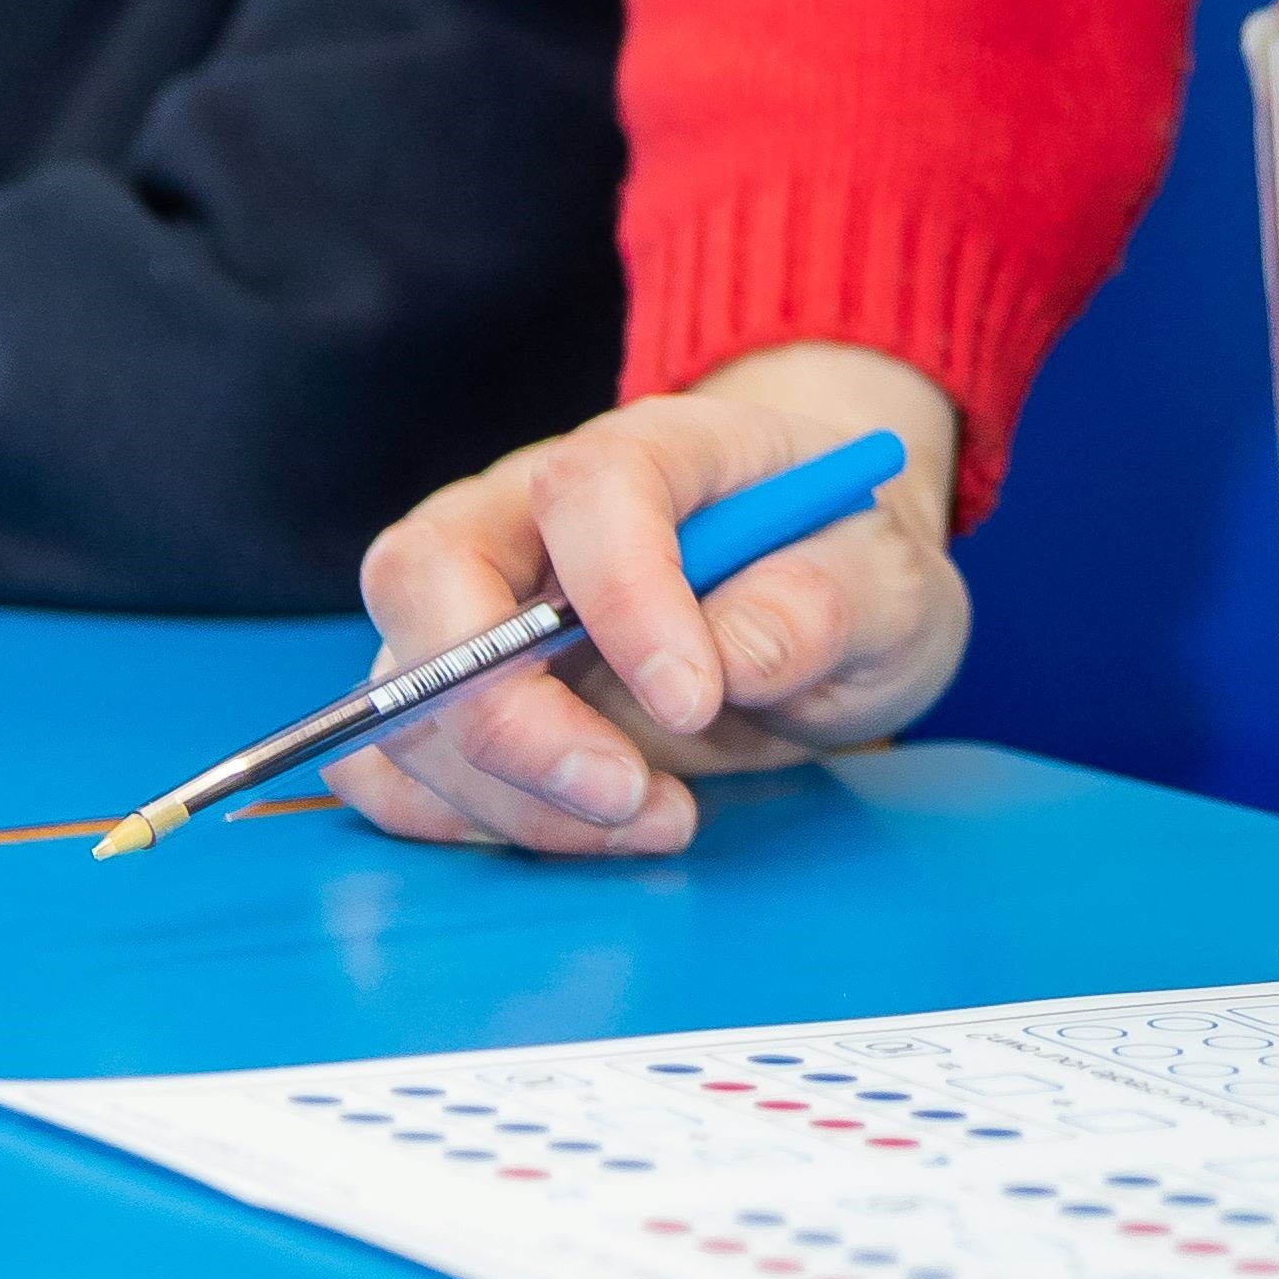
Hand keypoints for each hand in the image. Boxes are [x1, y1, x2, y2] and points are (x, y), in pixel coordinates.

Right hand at [327, 343, 969, 856]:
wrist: (818, 597)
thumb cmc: (843, 574)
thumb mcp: (888, 590)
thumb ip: (823, 609)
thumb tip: (723, 661)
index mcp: (660, 445)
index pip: (593, 487)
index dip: (625, 594)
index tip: (696, 699)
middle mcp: (535, 507)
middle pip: (432, 573)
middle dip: (508, 713)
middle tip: (625, 793)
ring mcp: (476, 599)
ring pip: (404, 690)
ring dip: (507, 790)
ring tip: (656, 818)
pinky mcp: (451, 692)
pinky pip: (390, 762)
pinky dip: (460, 819)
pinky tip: (580, 832)